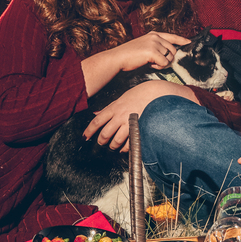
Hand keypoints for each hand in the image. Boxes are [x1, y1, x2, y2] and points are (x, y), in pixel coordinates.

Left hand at [83, 81, 197, 151]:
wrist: (155, 93)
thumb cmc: (138, 95)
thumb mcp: (120, 99)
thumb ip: (108, 108)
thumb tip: (95, 113)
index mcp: (114, 108)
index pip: (96, 122)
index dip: (89, 131)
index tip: (85, 137)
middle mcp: (120, 116)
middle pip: (105, 134)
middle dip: (101, 141)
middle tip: (101, 143)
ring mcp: (130, 124)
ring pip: (116, 140)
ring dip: (113, 146)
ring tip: (113, 146)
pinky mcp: (139, 129)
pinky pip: (129, 143)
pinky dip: (125, 148)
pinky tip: (124, 148)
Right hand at [108, 31, 190, 71]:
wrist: (118, 58)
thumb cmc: (129, 55)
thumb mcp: (144, 46)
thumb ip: (156, 47)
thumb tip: (168, 55)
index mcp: (153, 35)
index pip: (172, 36)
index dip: (181, 40)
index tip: (189, 42)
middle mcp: (155, 37)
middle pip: (173, 50)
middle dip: (167, 59)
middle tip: (156, 63)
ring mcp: (154, 43)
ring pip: (169, 58)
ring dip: (162, 64)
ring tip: (151, 63)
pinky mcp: (153, 51)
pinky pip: (164, 63)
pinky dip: (159, 67)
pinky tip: (149, 65)